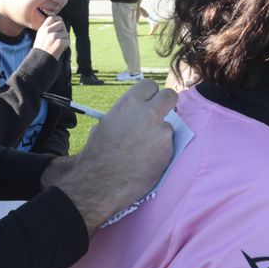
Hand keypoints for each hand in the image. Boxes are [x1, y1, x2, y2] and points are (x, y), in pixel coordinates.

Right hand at [33, 14, 68, 57]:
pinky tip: (59, 49)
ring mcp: (54, 36)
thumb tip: (60, 23)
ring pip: (65, 33)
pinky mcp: (59, 43)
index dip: (58, 20)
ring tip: (57, 45)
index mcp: (43, 28)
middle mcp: (48, 30)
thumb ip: (48, 29)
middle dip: (63, 30)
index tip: (59, 26)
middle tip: (60, 37)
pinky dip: (65, 46)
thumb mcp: (41, 36)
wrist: (39, 60)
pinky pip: (67, 41)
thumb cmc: (41, 49)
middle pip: (61, 24)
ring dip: (64, 39)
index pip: (52, 18)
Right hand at [41, 80, 177, 232]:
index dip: (150, 95)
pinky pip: (169, 145)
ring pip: (169, 126)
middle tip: (161, 116)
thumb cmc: (97, 154)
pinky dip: (161, 152)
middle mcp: (148, 113)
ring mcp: (161, 131)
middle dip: (167, 105)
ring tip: (144, 150)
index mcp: (129, 104)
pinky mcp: (168, 150)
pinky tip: (147, 162)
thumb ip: (125, 114)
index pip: (150, 85)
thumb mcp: (105, 124)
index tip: (149, 103)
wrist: (100, 182)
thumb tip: (136, 115)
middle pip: (170, 96)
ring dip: (161, 135)